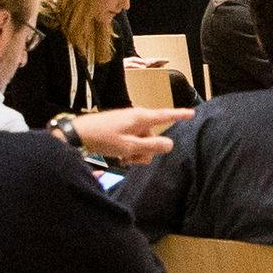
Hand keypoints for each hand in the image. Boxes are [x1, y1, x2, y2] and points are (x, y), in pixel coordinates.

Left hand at [74, 104, 189, 162]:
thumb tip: (170, 144)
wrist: (79, 133)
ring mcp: (129, 122)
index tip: (193, 112)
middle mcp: (137, 117)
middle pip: (153, 136)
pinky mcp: (121, 127)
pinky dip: (130, 149)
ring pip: (143, 140)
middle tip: (131, 160)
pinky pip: (134, 139)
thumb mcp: (129, 147)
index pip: (166, 115)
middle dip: (147, 150)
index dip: (180, 115)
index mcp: (141, 118)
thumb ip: (151, 146)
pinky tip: (120, 156)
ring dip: (137, 152)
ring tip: (123, 158)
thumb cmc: (103, 138)